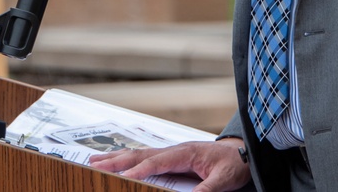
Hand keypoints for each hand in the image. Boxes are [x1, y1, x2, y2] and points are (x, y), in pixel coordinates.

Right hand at [87, 139, 251, 191]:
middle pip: (140, 154)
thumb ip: (206, 191)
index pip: (155, 162)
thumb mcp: (223, 179)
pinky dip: (129, 160)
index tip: (121, 177)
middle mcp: (174, 150)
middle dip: (116, 160)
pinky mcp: (173, 158)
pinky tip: (119, 162)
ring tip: (96, 161)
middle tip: (94, 165)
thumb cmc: (234, 164)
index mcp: (184, 152)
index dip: (138, 170)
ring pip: (140, 154)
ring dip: (117, 158)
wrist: (243, 153)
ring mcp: (172, 152)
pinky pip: (146, 158)